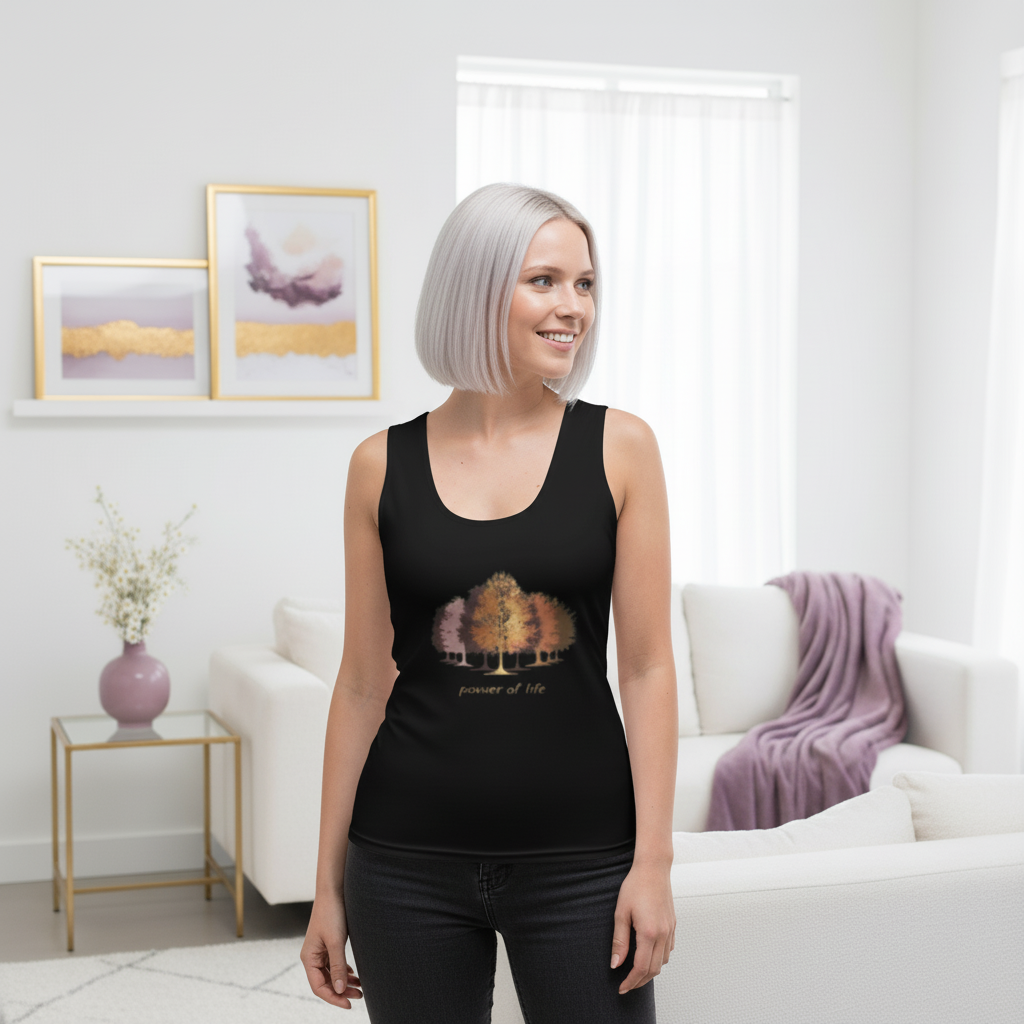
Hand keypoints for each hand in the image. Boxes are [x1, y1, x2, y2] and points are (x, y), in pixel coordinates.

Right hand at [300, 891, 362, 1008]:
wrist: (334, 890)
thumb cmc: (332, 913)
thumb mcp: (336, 942)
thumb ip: (338, 966)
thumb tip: (340, 990)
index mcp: (308, 958)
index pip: (319, 987)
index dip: (333, 998)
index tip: (349, 1004)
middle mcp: (312, 957)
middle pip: (326, 982)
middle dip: (341, 991)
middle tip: (360, 995)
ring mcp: (320, 951)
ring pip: (332, 974)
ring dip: (345, 982)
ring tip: (361, 987)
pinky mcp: (329, 944)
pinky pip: (335, 964)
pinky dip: (345, 971)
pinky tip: (354, 975)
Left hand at [610, 860, 674, 994]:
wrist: (653, 868)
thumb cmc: (635, 886)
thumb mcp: (621, 913)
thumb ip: (619, 941)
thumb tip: (616, 964)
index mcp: (648, 932)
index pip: (641, 968)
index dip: (630, 981)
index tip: (621, 987)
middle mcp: (663, 934)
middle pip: (654, 969)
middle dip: (639, 981)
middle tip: (626, 984)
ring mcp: (670, 930)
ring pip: (663, 962)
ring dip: (650, 971)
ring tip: (635, 972)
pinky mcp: (673, 925)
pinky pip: (668, 950)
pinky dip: (659, 959)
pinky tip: (648, 955)